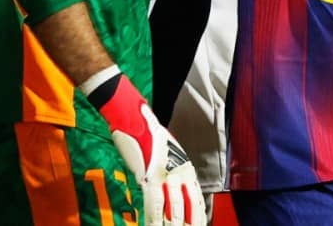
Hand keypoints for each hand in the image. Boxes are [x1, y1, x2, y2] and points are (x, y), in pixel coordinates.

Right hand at [88, 71, 205, 224]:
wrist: (134, 117)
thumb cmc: (147, 130)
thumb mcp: (168, 149)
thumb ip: (171, 168)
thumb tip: (170, 186)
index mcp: (185, 166)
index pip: (197, 198)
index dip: (198, 216)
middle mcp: (179, 171)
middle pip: (188, 207)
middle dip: (188, 224)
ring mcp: (164, 174)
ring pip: (173, 209)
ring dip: (172, 225)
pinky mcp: (149, 175)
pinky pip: (154, 204)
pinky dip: (154, 218)